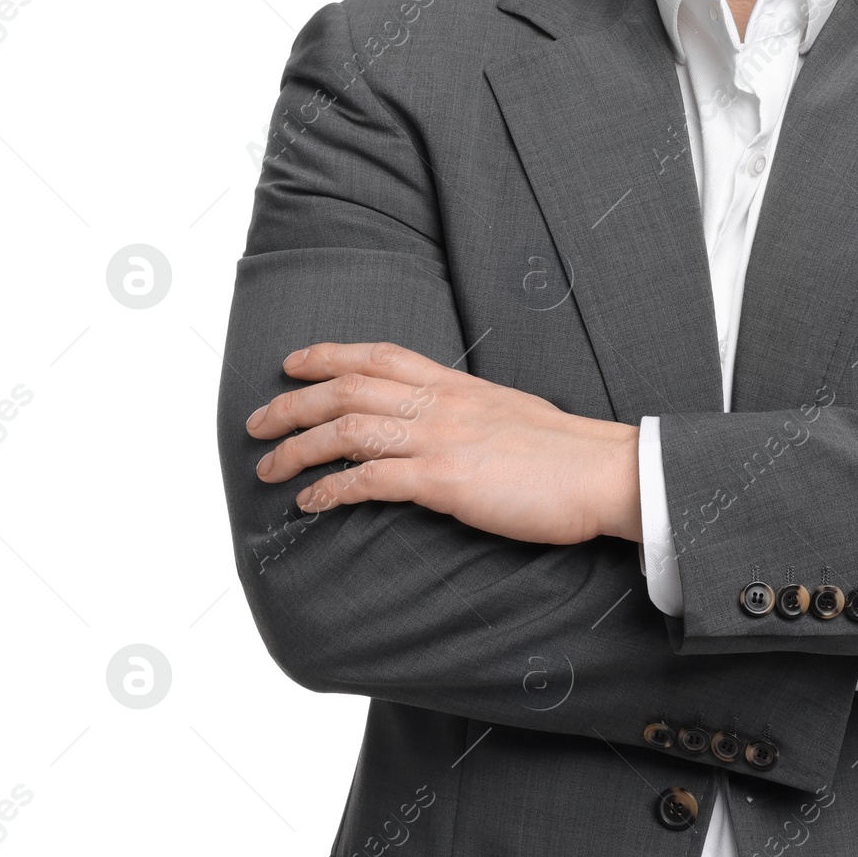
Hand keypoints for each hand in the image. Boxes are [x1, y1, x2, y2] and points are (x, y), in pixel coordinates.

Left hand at [245, 342, 641, 545]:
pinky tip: (311, 502)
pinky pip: (371, 478)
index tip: (294, 362)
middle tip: (256, 423)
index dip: (330, 354)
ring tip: (268, 468)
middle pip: (349, 387)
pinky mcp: (445, 480)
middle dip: (293, 403)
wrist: (601, 471)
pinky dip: (332, 487)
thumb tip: (448, 426)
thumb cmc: (564, 452)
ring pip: (349, 428)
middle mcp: (442, 403)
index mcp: (457, 384)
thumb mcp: (509, 414)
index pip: (381, 355)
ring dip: (298, 447)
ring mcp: (441, 438)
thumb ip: (470, 414)